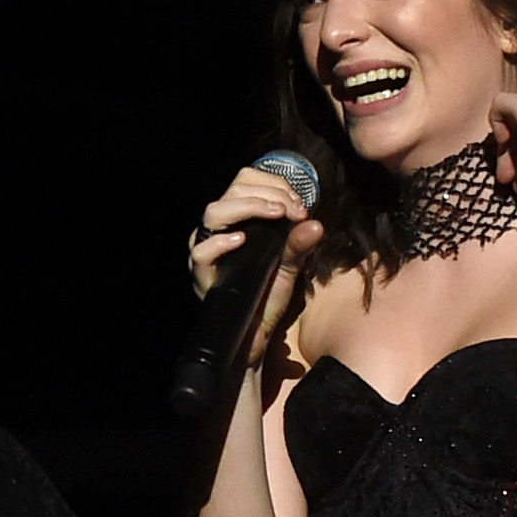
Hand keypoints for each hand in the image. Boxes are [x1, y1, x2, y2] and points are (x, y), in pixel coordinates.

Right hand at [189, 160, 327, 363]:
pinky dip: (220, 242)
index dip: (274, 184)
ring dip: (248, 206)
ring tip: (276, 214)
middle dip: (267, 193)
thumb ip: (300, 244)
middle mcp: (219, 230)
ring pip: (214, 212)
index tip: (299, 203)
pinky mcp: (203, 274)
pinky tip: (242, 240)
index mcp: (238, 219)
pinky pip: (201, 251)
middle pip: (232, 190)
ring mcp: (208, 250)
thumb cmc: (268, 297)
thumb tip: (315, 224)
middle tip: (293, 209)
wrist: (255, 335)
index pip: (246, 181)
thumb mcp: (290, 266)